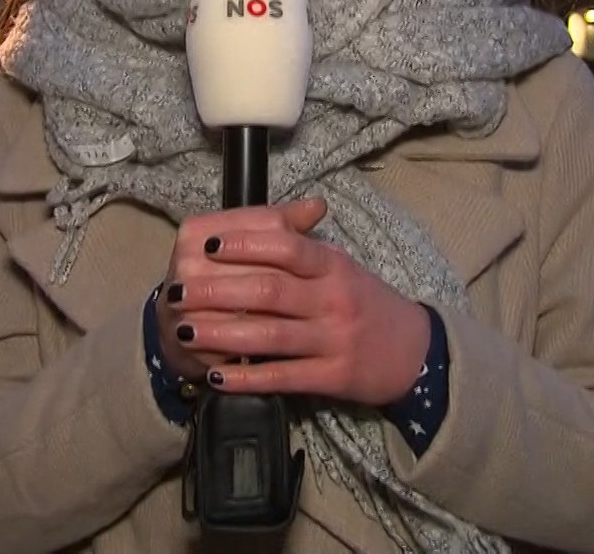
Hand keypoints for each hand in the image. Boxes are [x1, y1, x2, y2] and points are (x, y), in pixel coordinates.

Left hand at [166, 199, 433, 407]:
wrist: (416, 352)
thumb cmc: (368, 304)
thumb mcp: (342, 267)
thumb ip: (302, 243)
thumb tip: (266, 215)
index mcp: (333, 265)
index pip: (286, 246)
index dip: (244, 244)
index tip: (206, 247)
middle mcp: (334, 298)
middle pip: (269, 289)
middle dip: (217, 291)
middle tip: (177, 292)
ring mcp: (334, 339)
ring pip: (270, 335)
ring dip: (222, 333)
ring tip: (185, 331)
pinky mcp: (333, 377)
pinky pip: (283, 376)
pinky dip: (246, 377)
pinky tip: (216, 375)